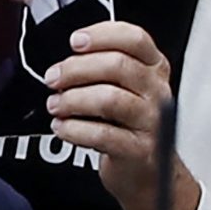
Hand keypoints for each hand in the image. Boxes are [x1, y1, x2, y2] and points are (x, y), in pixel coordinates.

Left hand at [43, 20, 200, 209]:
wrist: (148, 175)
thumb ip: (104, 66)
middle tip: (52, 78)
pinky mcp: (141, 151)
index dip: (101, 35)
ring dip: (73, 100)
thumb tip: (66, 60)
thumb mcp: (126, 88)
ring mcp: (153, 122)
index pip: (134, 38)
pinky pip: (103, 134)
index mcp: (154, 68)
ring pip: (109, 99)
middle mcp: (158, 92)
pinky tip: (62, 127)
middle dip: (76, 69)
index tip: (74, 41)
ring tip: (55, 105)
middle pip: (117, 66)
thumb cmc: (129, 124)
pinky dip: (75, 129)